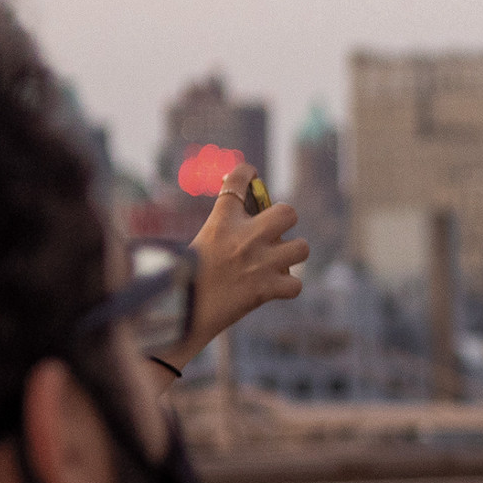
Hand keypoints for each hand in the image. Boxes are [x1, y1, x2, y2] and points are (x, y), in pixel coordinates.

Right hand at [153, 162, 305, 371]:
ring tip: (276, 262)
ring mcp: (260, 262)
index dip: (246, 173)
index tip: (250, 173)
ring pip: (302, 248)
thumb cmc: (184, 277)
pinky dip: (287, 288)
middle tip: (273, 232)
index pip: (237, 181)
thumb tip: (249, 216)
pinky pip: (296, 284)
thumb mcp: (201, 241)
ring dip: (292, 254)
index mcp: (221, 220)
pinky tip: (273, 289)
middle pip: (288, 212)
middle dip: (285, 220)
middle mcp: (245, 236)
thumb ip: (225, 228)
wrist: (179, 309)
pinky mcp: (267, 288)